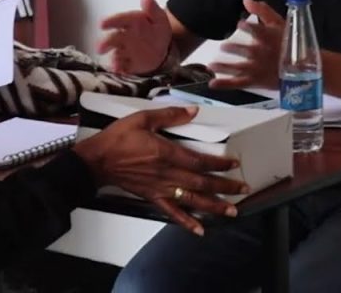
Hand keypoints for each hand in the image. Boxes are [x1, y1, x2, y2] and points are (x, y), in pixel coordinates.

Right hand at [72, 105, 248, 235]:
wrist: (97, 160)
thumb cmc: (117, 139)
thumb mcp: (142, 119)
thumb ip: (169, 115)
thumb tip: (192, 111)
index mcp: (166, 153)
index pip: (199, 161)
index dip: (219, 163)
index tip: (234, 164)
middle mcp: (167, 174)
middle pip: (201, 182)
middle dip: (224, 187)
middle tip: (243, 190)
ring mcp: (160, 188)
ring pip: (192, 199)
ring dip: (213, 206)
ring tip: (231, 211)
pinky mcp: (152, 197)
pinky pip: (172, 212)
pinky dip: (187, 222)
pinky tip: (199, 230)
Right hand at [97, 0, 172, 74]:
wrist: (161, 48)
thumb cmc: (156, 30)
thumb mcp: (159, 18)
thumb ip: (152, 8)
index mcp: (129, 22)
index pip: (119, 20)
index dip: (110, 22)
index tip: (102, 24)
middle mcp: (123, 37)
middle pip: (112, 39)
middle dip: (105, 44)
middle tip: (99, 48)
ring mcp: (124, 51)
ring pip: (116, 55)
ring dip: (114, 59)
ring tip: (114, 64)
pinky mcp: (128, 64)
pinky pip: (123, 67)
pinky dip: (121, 70)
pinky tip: (120, 72)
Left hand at [209, 0, 284, 89]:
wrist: (304, 68)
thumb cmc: (291, 44)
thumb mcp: (279, 24)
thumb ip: (262, 11)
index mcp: (268, 39)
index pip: (256, 31)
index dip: (246, 27)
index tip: (240, 24)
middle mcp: (261, 54)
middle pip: (244, 50)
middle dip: (233, 48)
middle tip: (225, 46)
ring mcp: (257, 69)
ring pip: (237, 68)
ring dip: (223, 66)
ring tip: (212, 64)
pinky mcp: (255, 81)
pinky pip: (238, 83)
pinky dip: (224, 84)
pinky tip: (212, 83)